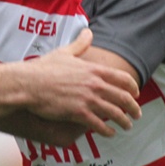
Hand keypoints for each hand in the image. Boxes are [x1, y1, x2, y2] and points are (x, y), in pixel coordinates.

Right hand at [24, 29, 140, 136]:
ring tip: (127, 126)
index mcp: (93, 69)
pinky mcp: (79, 113)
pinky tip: (110, 133)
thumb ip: (80, 44)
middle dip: (133, 108)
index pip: (122, 78)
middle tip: (136, 114)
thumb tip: (88, 32)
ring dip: (124, 121)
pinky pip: (99, 125)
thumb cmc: (43, 68)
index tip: (135, 93)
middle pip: (123, 97)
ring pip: (115, 113)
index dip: (132, 87)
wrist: (28, 83)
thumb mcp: (64, 53)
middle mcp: (94, 84)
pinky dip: (107, 130)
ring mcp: (87, 99)